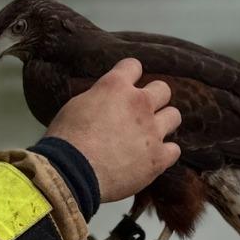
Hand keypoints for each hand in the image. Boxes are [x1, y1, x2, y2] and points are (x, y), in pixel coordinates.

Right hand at [44, 58, 180, 201]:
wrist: (71, 173)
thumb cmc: (65, 140)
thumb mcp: (76, 106)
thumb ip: (98, 99)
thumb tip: (106, 103)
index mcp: (115, 87)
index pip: (133, 66)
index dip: (130, 74)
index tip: (127, 83)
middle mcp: (139, 104)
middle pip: (162, 89)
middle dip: (153, 98)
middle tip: (141, 112)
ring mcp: (152, 131)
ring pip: (174, 116)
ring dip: (163, 123)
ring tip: (150, 135)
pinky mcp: (158, 158)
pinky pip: (174, 149)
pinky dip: (164, 153)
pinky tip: (151, 158)